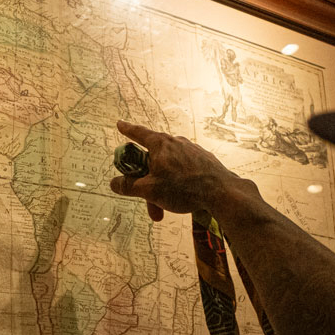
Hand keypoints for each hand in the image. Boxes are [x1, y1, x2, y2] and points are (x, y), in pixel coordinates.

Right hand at [110, 121, 245, 221]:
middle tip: (149, 206)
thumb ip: (129, 186)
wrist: (220, 192)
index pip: (139, 133)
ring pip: (168, 169)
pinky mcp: (203, 161)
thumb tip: (114, 183)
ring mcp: (191, 151)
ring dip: (163, 189)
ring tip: (166, 210)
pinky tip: (183, 198)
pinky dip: (178, 185)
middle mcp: (176, 143)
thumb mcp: (150, 190)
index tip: (120, 124)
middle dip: (147, 185)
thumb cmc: (184, 188)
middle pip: (153, 161)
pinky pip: (183, 171)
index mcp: (161, 144)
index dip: (127, 130)